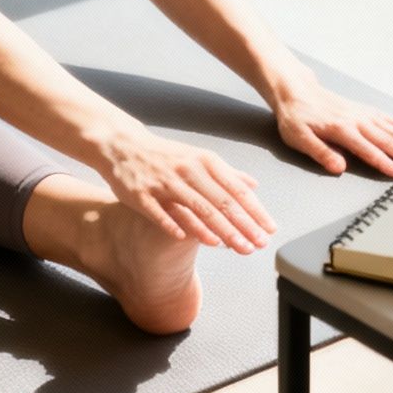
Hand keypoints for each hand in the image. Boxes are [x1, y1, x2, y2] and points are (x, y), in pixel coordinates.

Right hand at [97, 129, 277, 253]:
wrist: (123, 145)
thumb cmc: (166, 155)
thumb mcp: (199, 158)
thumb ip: (226, 173)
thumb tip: (254, 185)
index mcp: (205, 161)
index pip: (236, 189)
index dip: (255, 211)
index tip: (269, 230)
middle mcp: (188, 170)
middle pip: (221, 201)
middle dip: (242, 225)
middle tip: (258, 245)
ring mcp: (164, 182)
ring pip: (197, 208)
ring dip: (219, 230)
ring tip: (236, 247)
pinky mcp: (141, 194)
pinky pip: (162, 213)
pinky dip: (177, 225)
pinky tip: (190, 240)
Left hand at [273, 81, 392, 177]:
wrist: (297, 90)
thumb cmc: (296, 117)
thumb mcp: (299, 137)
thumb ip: (320, 152)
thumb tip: (339, 167)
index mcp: (342, 129)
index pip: (369, 150)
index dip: (386, 163)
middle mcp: (359, 121)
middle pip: (390, 140)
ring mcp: (367, 115)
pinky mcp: (370, 112)